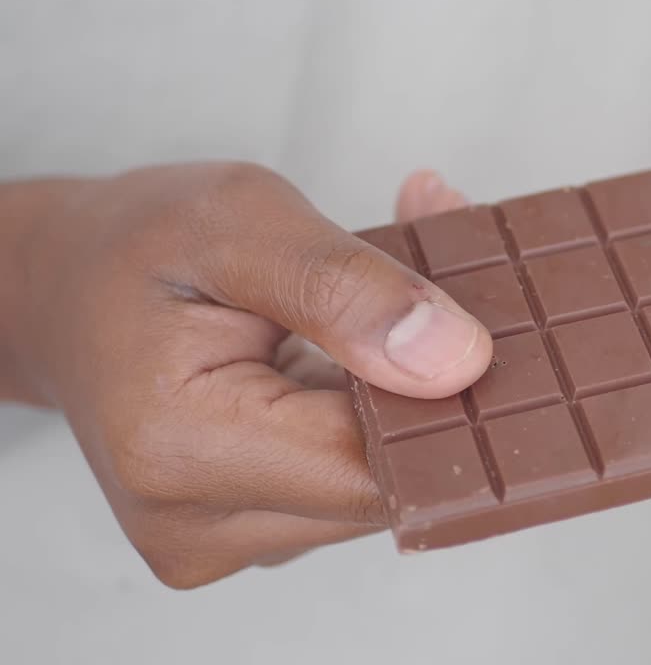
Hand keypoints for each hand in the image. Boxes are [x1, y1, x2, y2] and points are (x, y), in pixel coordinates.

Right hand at [5, 164, 488, 586]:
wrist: (65, 291)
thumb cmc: (135, 248)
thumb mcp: (242, 221)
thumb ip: (348, 289)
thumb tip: (457, 361)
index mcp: (182, 449)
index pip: (376, 461)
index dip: (443, 394)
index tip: (475, 319)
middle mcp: (199, 525)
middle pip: (384, 482)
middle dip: (425, 387)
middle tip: (428, 289)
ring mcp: (225, 540)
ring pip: (375, 482)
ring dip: (398, 398)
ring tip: (370, 314)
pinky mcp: (250, 531)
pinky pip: (349, 478)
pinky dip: (369, 415)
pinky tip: (354, 353)